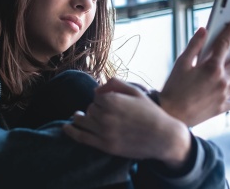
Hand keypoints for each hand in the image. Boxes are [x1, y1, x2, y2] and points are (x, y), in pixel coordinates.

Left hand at [63, 78, 191, 169]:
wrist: (163, 136)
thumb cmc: (151, 112)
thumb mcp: (136, 92)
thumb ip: (116, 84)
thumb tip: (97, 87)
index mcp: (113, 100)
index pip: (95, 96)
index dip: (102, 98)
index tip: (109, 101)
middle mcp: (106, 116)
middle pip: (90, 109)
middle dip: (95, 108)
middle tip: (105, 111)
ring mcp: (105, 132)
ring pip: (84, 121)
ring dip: (83, 117)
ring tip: (80, 116)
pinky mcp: (105, 146)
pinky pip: (82, 137)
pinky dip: (71, 131)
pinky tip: (66, 127)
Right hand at [160, 21, 229, 126]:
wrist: (171, 113)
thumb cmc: (173, 88)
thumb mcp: (181, 63)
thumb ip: (194, 45)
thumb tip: (203, 31)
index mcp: (212, 67)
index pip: (225, 44)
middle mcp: (222, 81)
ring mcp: (223, 95)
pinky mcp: (221, 108)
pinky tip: (225, 91)